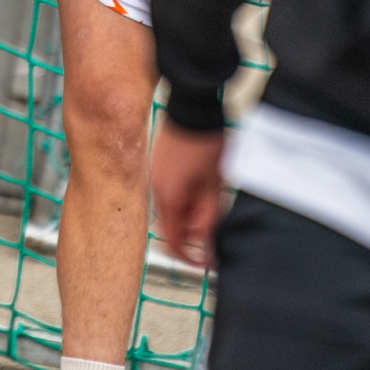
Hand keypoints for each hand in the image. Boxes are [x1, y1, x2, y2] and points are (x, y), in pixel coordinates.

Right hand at [151, 119, 225, 267]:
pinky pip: (169, 193)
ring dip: (189, 213)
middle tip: (214, 224)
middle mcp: (155, 189)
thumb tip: (205, 240)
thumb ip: (208, 214)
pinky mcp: (158, 167)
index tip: (204, 262)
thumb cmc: (207, 141)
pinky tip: (200, 185)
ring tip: (210, 196)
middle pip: (171, 226)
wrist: (193, 106)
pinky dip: (183, 199)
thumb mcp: (214, 183)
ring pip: (170, 210)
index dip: (190, 257)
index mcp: (168, 196)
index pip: (173, 241)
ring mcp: (154, 176)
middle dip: (192, 231)